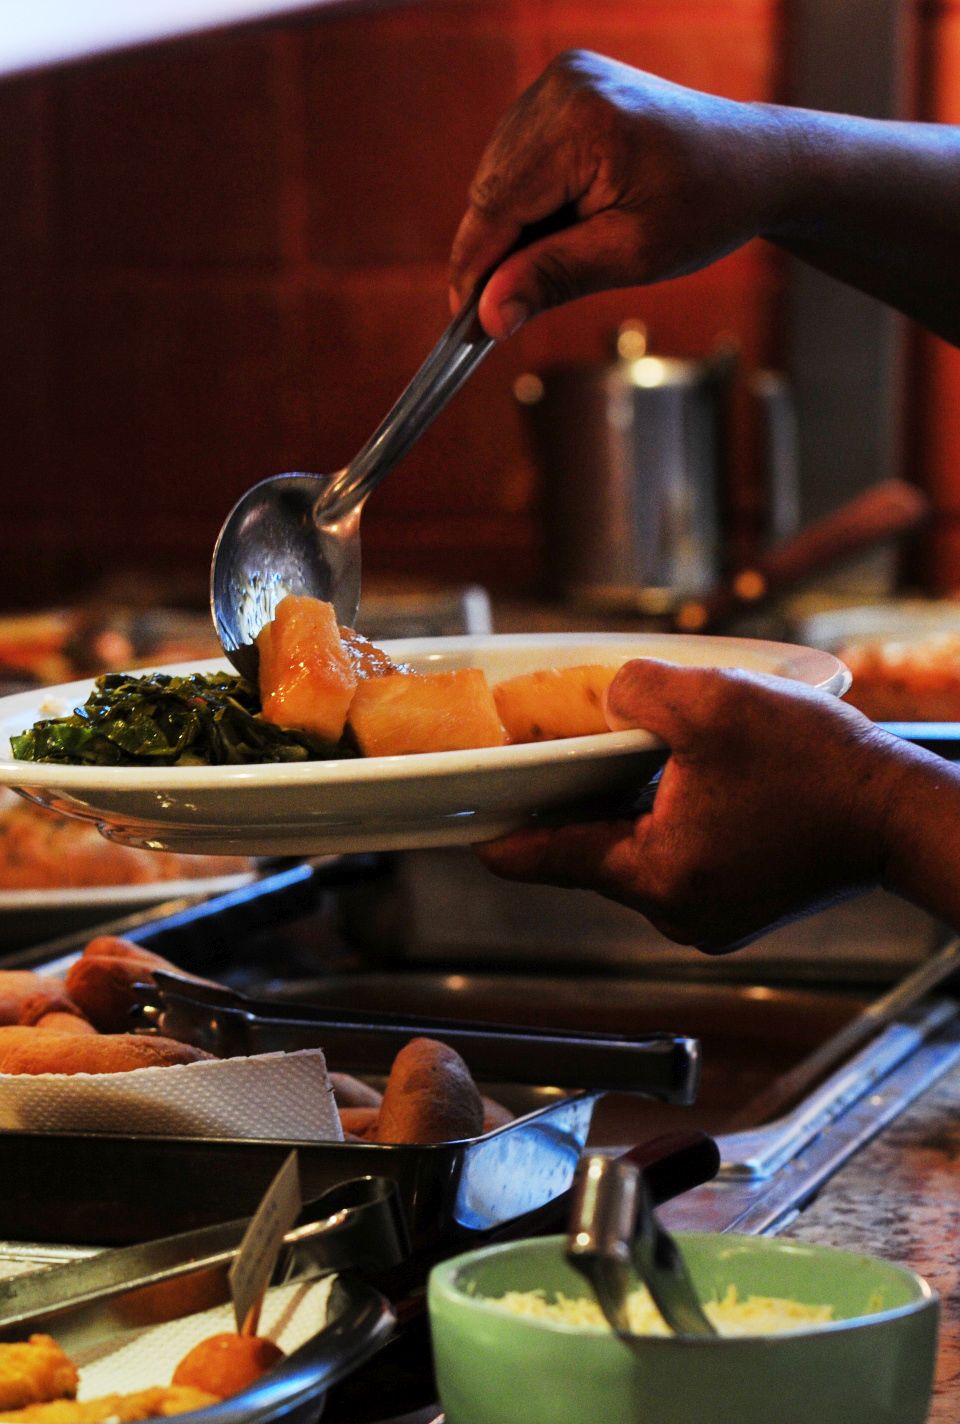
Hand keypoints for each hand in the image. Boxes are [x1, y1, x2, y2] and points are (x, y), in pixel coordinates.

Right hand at [449, 50, 788, 338]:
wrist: (755, 162)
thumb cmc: (706, 208)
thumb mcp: (630, 256)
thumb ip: (553, 278)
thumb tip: (491, 316)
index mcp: (581, 123)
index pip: (496, 205)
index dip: (474, 268)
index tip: (464, 323)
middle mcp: (563, 86)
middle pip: (491, 189)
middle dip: (495, 251)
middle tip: (508, 309)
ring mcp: (563, 79)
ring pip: (500, 175)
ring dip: (513, 227)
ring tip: (554, 262)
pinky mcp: (567, 88)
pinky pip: (521, 157)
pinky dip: (530, 200)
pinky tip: (562, 226)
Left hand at [476, 659, 913, 952]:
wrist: (901, 812)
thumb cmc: (817, 768)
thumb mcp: (712, 704)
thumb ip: (636, 691)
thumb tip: (607, 698)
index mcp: (657, 876)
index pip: (550, 858)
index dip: (502, 835)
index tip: (464, 828)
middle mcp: (676, 911)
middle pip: (592, 855)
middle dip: (570, 806)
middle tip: (541, 764)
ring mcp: (709, 915)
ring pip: (636, 856)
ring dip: (623, 810)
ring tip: (617, 761)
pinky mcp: (738, 904)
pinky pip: (676, 860)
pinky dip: (665, 823)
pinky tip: (674, 782)